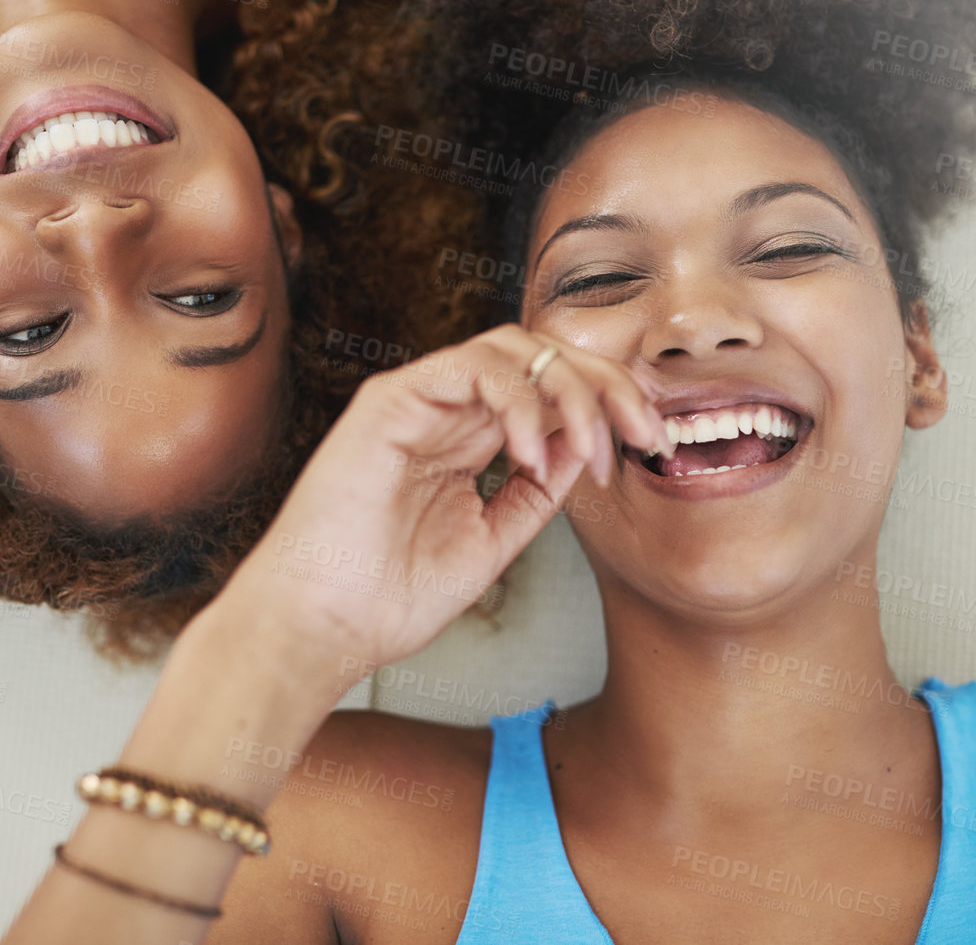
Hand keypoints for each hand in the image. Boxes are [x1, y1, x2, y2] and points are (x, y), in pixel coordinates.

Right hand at [211, 324, 667, 690]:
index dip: (610, 404)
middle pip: (544, 357)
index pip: (552, 391)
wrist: (323, 627)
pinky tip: (531, 452)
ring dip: (572, 391)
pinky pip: (474, 366)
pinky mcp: (391, 399)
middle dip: (609, 385)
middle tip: (647, 431)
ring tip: (589, 450)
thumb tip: (582, 450)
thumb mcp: (492, 541)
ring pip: (516, 349)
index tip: (652, 443)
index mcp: (468, 441)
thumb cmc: (387, 598)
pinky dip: (520, 400)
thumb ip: (535, 493)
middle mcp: (447, 411)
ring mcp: (419, 399)